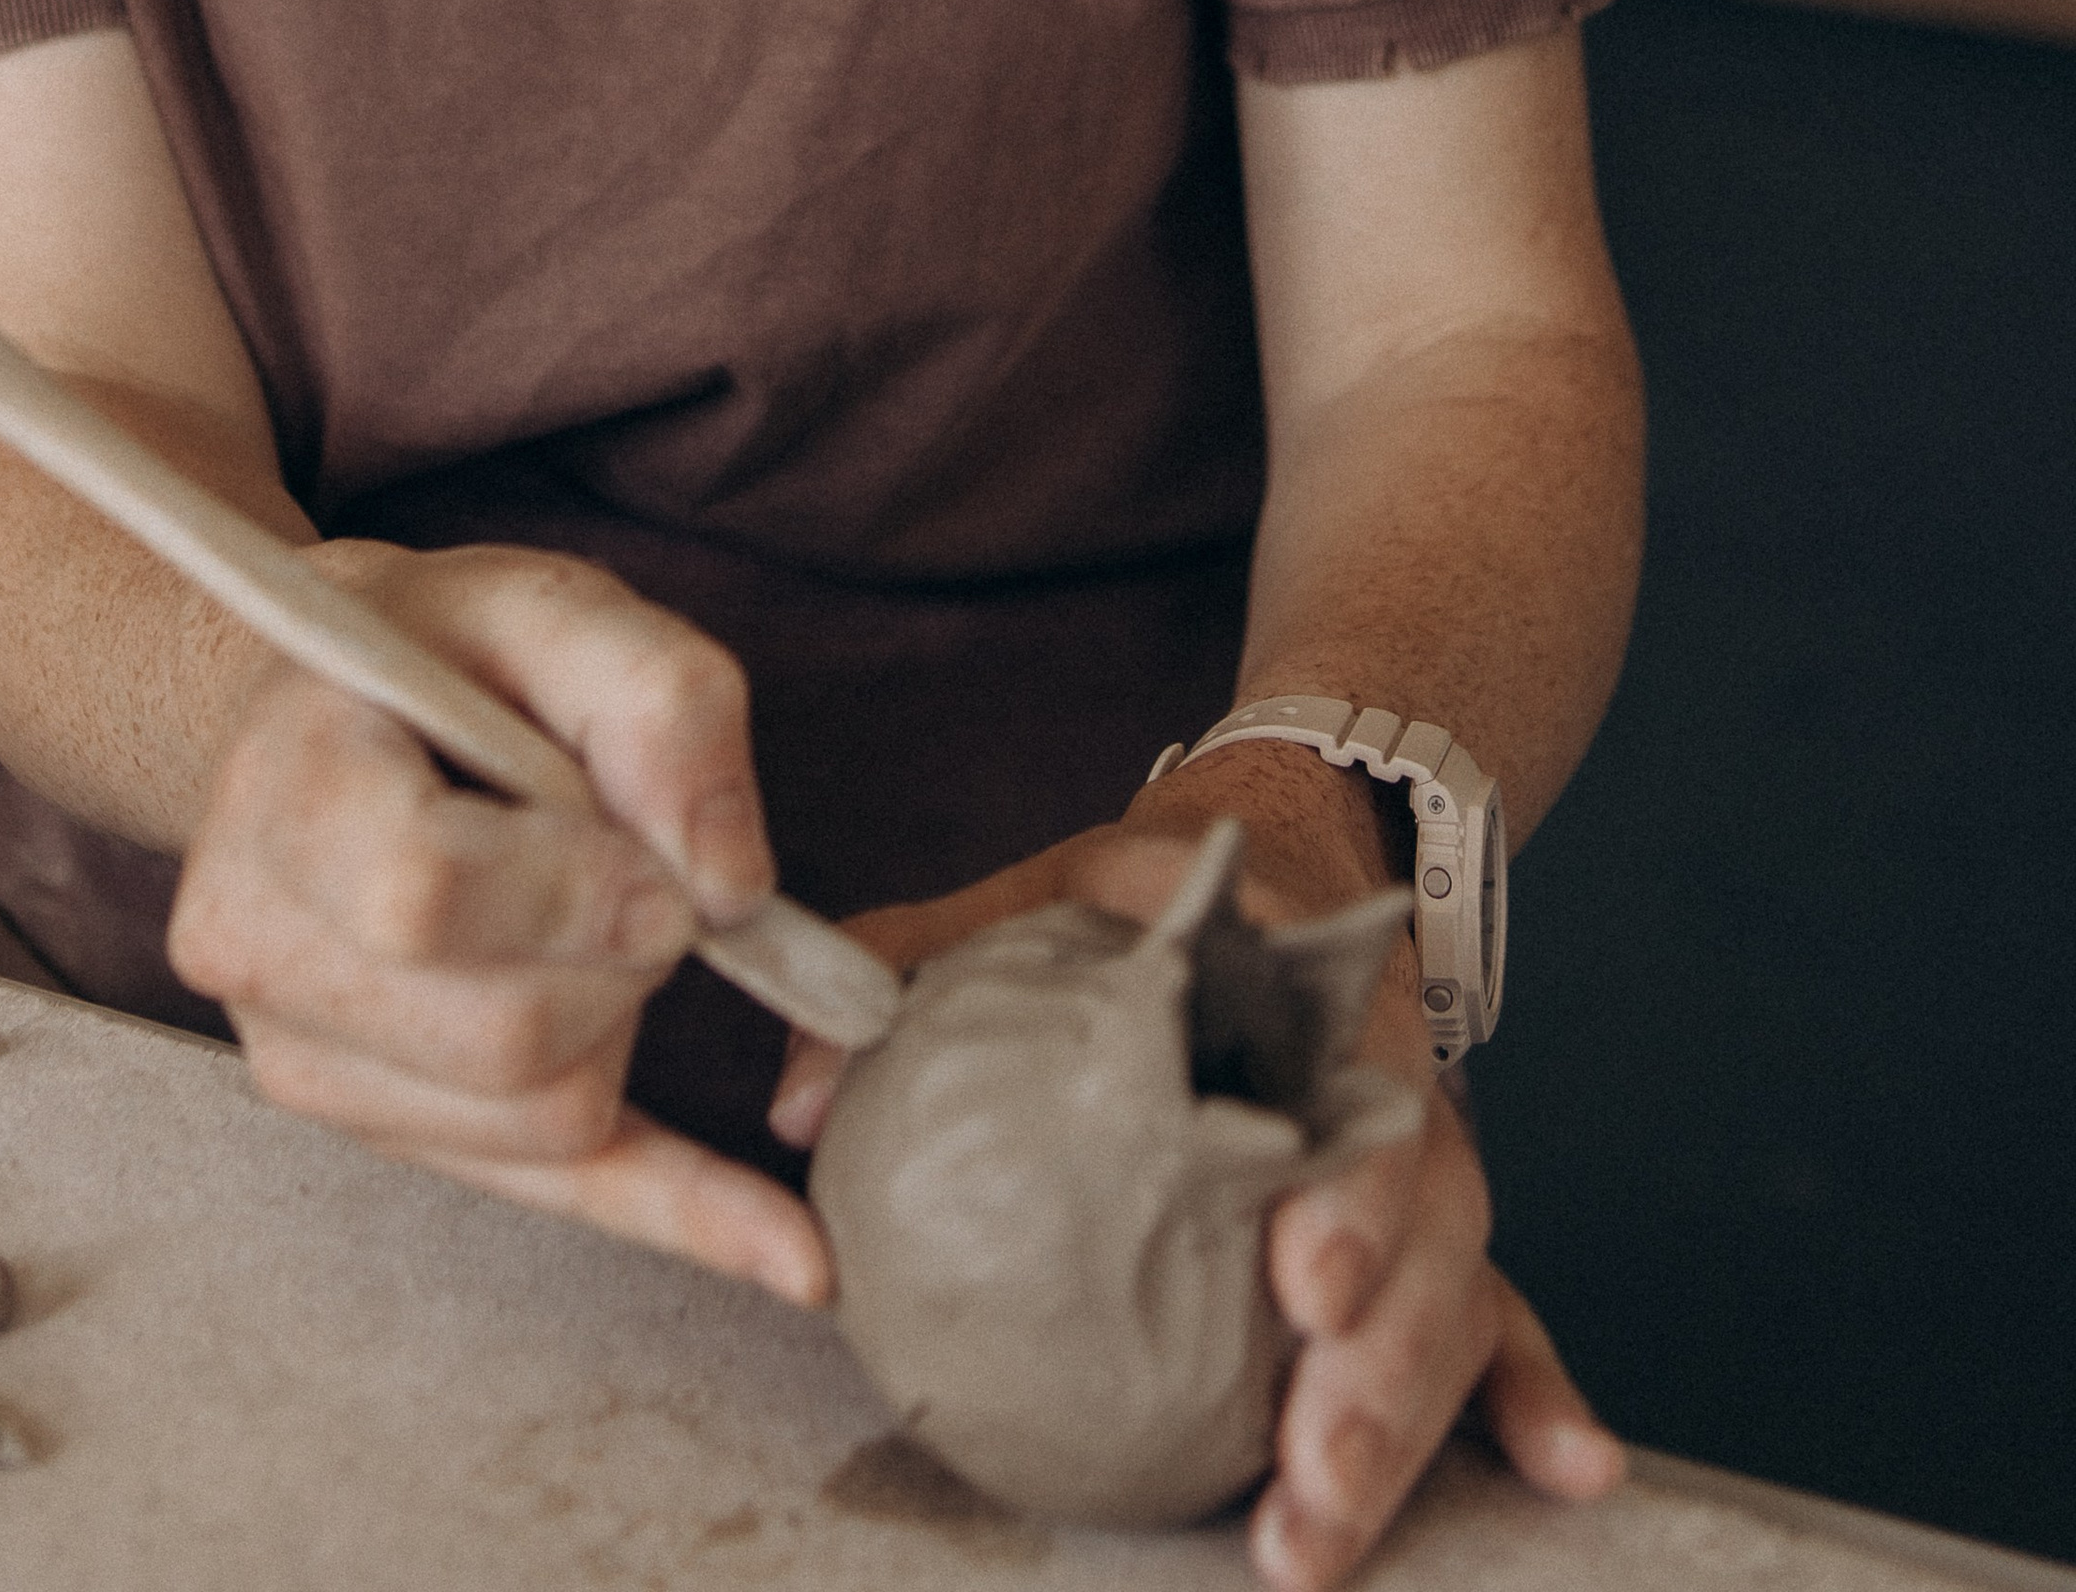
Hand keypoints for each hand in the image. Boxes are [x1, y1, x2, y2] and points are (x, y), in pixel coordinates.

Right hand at [166, 542, 829, 1305]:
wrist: (332, 712)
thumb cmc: (449, 652)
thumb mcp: (555, 605)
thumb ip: (660, 702)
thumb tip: (730, 890)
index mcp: (286, 791)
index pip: (423, 899)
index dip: (576, 888)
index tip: (646, 852)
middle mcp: (257, 945)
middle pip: (504, 1037)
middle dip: (622, 957)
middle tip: (629, 864)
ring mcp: (299, 1055)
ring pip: (536, 1121)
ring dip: (623, 1019)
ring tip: (586, 907)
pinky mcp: (373, 1122)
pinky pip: (551, 1191)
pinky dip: (681, 1210)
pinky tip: (787, 1252)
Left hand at [768, 824, 1620, 1581]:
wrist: (1297, 836)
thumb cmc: (1141, 894)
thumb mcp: (1032, 895)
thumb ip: (911, 966)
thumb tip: (786, 1095)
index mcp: (1288, 978)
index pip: (1332, 1081)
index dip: (1333, 1188)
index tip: (1299, 1286)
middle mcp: (1379, 1067)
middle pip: (1419, 1218)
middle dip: (1381, 1363)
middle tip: (1314, 1473)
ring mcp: (1425, 1148)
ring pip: (1457, 1283)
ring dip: (1415, 1419)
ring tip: (1325, 1530)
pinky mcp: (1439, 1216)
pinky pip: (1505, 1306)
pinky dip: (1540, 1390)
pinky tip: (1570, 1476)